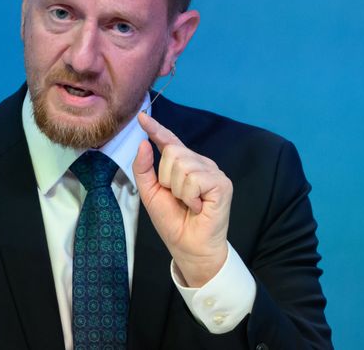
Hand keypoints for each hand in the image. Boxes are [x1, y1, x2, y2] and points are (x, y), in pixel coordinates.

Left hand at [133, 111, 231, 286]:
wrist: (188, 247)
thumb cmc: (173, 223)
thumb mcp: (151, 194)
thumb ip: (144, 170)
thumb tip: (144, 144)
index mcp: (184, 165)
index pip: (169, 142)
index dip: (156, 128)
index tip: (142, 117)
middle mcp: (201, 164)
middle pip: (173, 152)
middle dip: (167, 179)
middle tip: (178, 198)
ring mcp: (213, 172)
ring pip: (183, 165)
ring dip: (179, 190)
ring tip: (189, 204)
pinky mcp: (222, 184)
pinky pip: (195, 179)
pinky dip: (190, 196)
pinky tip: (198, 206)